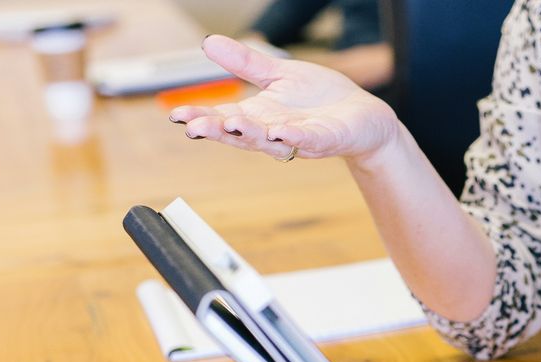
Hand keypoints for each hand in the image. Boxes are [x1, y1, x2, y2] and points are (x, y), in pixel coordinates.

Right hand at [169, 35, 399, 163]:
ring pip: (272, 140)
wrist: (363, 116)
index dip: (202, 118)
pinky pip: (309, 140)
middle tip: (195, 126)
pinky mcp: (328, 139)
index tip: (177, 116)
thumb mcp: (278, 75)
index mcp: (260, 115)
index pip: (225, 117)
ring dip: (252, 134)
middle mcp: (275, 131)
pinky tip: (282, 133)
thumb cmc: (320, 98)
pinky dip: (295, 137)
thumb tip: (208, 42)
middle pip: (242, 134)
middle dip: (219, 130)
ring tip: (232, 125)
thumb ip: (245, 63)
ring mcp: (301, 138)